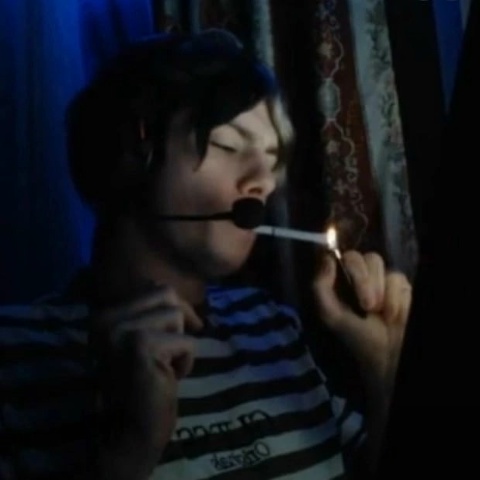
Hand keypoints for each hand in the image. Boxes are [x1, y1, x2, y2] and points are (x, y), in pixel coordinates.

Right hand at [89, 285, 201, 479]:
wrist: (130, 431)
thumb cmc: (141, 383)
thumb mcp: (140, 337)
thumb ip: (148, 310)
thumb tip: (162, 284)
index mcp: (104, 315)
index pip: (155, 288)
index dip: (174, 310)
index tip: (172, 334)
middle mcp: (106, 319)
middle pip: (167, 295)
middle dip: (180, 322)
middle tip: (172, 350)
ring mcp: (121, 331)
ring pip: (177, 315)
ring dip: (180, 344)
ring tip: (164, 366)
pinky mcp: (141, 347)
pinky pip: (187, 342)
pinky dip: (186, 362)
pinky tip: (168, 379)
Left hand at [313, 251, 411, 396]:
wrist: (384, 353)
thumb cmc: (355, 335)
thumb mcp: (330, 314)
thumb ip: (321, 287)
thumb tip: (327, 258)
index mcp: (341, 279)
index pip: (342, 256)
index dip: (345, 261)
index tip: (344, 274)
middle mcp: (361, 275)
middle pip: (362, 257)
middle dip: (364, 280)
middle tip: (367, 306)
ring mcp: (381, 279)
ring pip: (380, 265)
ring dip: (380, 291)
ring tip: (378, 312)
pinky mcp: (401, 286)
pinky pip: (399, 280)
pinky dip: (396, 300)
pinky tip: (392, 315)